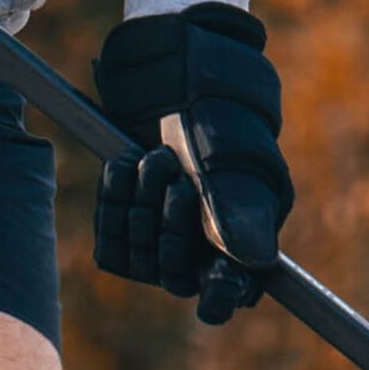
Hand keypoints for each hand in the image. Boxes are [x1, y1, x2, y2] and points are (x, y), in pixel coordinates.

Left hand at [92, 5, 292, 325]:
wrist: (174, 69)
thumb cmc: (217, 113)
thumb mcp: (230, 160)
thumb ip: (239, 211)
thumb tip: (256, 262)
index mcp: (245, 237)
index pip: (232, 291)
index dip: (222, 297)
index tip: (213, 301)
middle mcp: (203, 246)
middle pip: (178, 276)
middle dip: (171, 227)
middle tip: (170, 171)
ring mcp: (162, 238)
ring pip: (143, 259)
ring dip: (140, 207)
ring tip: (151, 156)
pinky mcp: (127, 225)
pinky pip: (112, 244)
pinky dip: (113, 206)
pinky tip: (121, 167)